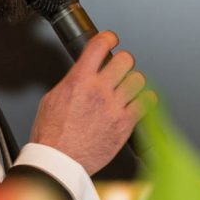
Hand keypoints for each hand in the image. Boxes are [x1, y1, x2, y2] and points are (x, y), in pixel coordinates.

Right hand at [31, 31, 156, 173]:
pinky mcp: (125, 124)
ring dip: (133, 81)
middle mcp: (99, 91)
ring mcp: (114, 107)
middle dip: (123, 61)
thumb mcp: (53, 98)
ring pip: (138, 79)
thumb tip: (82, 73)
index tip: (110, 39)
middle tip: (119, 68)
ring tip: (127, 87)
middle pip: (125, 59)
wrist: (59, 161)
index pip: (99, 45)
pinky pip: (146, 103)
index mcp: (79, 81)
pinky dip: (145, 100)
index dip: (108, 38)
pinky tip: (138, 102)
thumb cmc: (52, 135)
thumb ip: (72, 81)